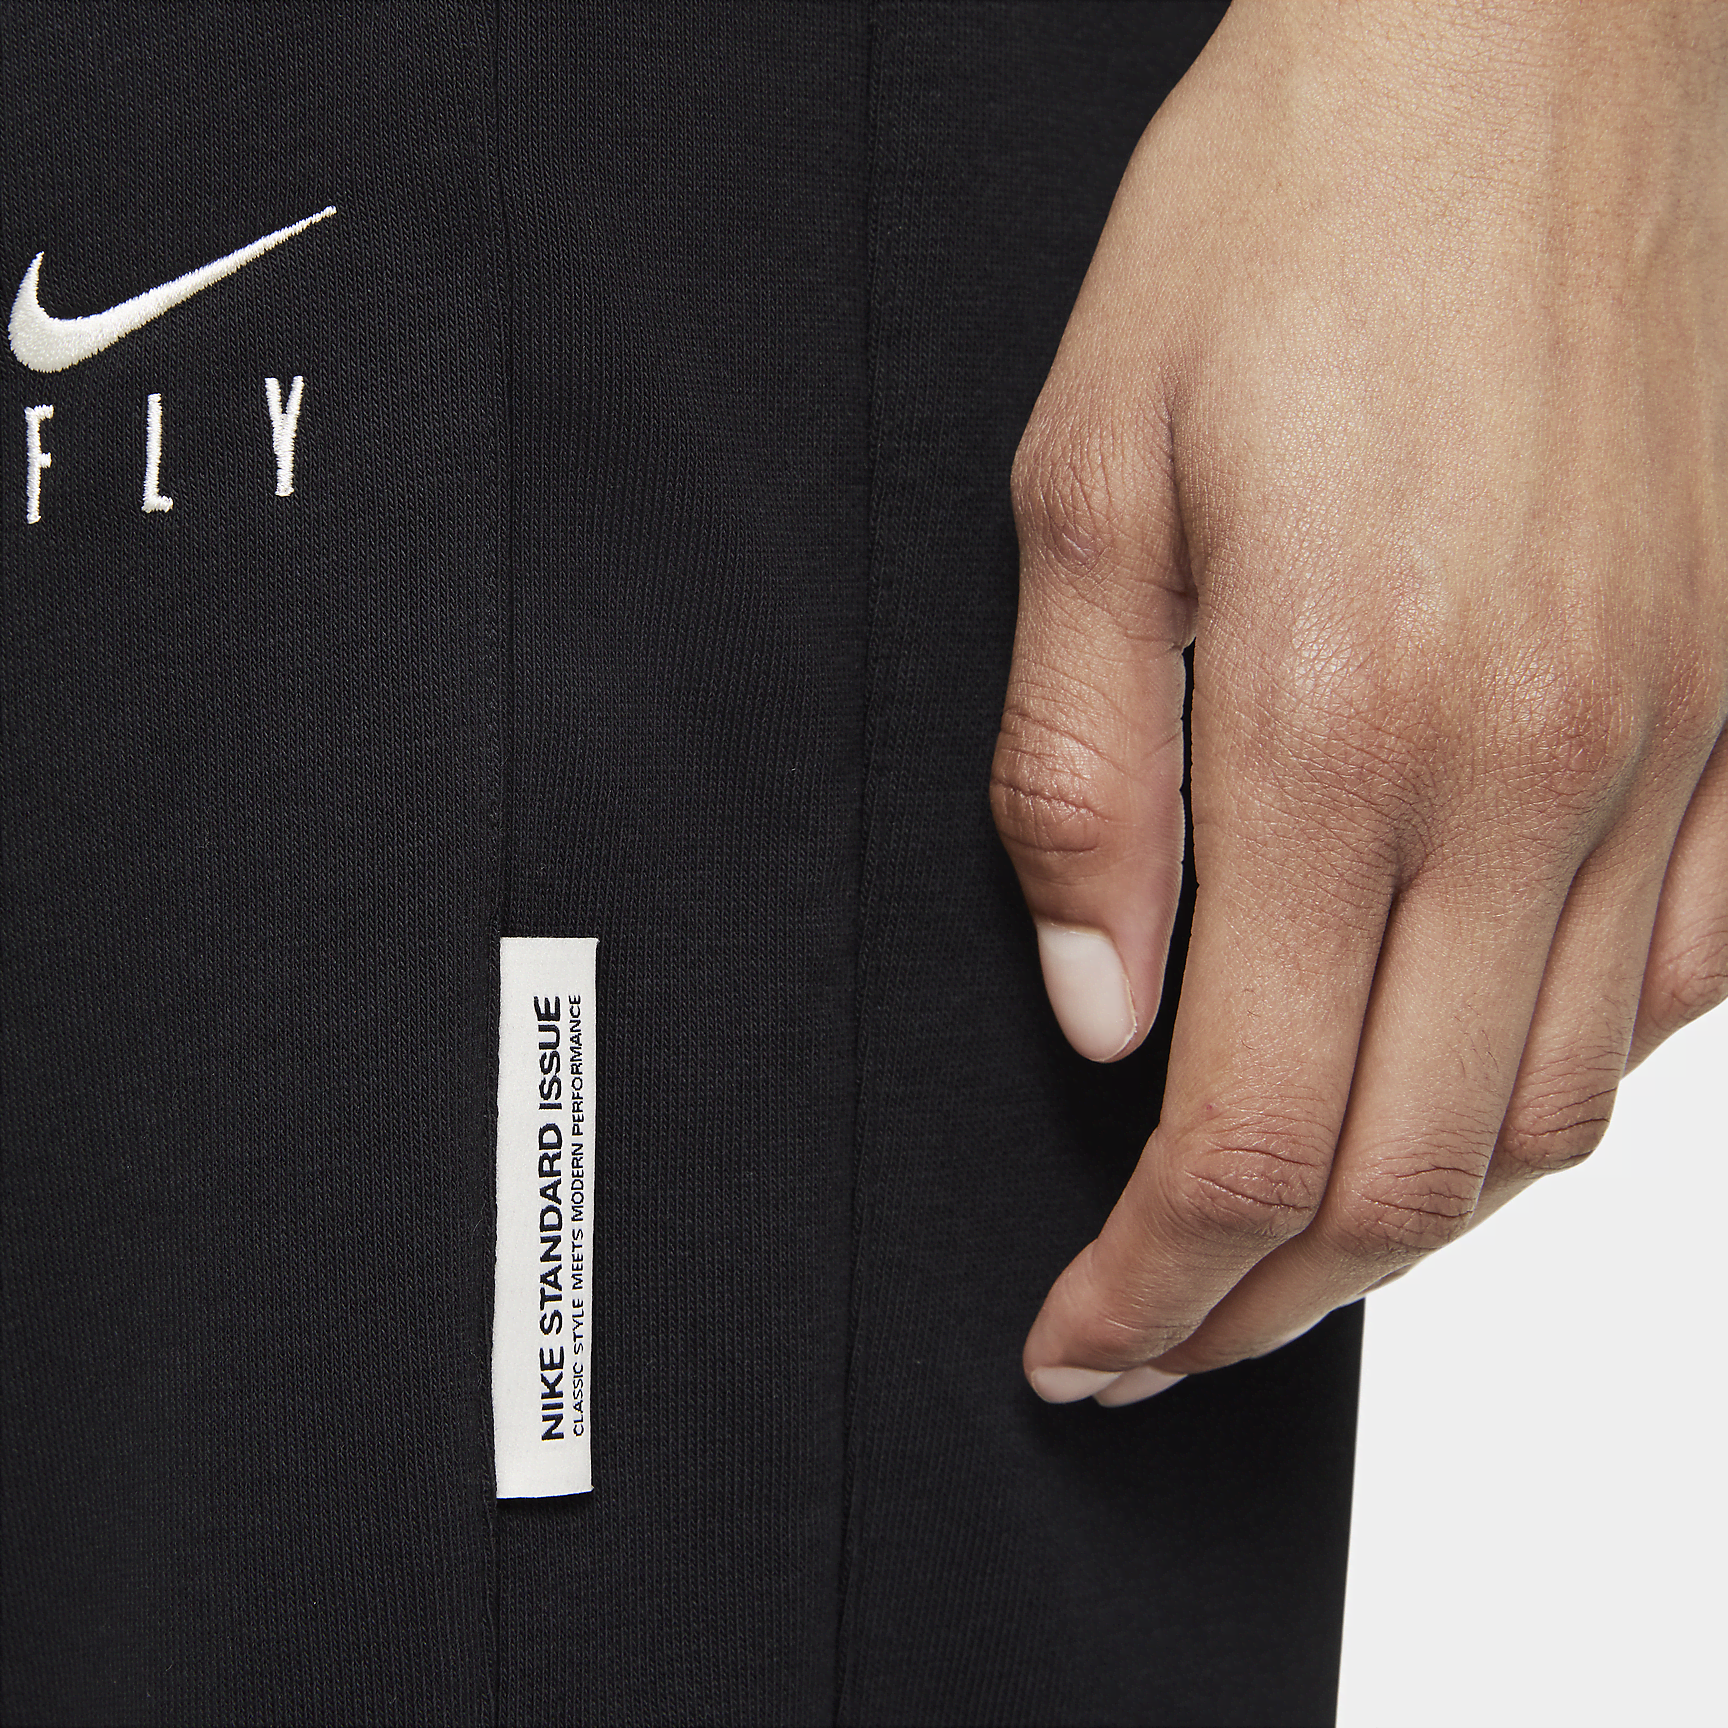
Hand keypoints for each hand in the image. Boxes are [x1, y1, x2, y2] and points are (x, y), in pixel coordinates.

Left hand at [994, 0, 1727, 1405]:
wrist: (1526, 40)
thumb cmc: (1288, 223)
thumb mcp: (1088, 482)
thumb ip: (1085, 775)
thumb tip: (1102, 1002)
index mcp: (1343, 722)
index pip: (1245, 1128)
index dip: (1154, 1283)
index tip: (1083, 1343)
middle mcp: (1541, 768)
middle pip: (1410, 1174)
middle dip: (1263, 1300)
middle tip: (1162, 1335)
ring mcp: (1676, 749)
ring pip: (1556, 1115)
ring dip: (1407, 1218)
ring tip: (1286, 1245)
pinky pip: (1680, 989)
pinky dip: (1555, 1088)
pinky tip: (1467, 1083)